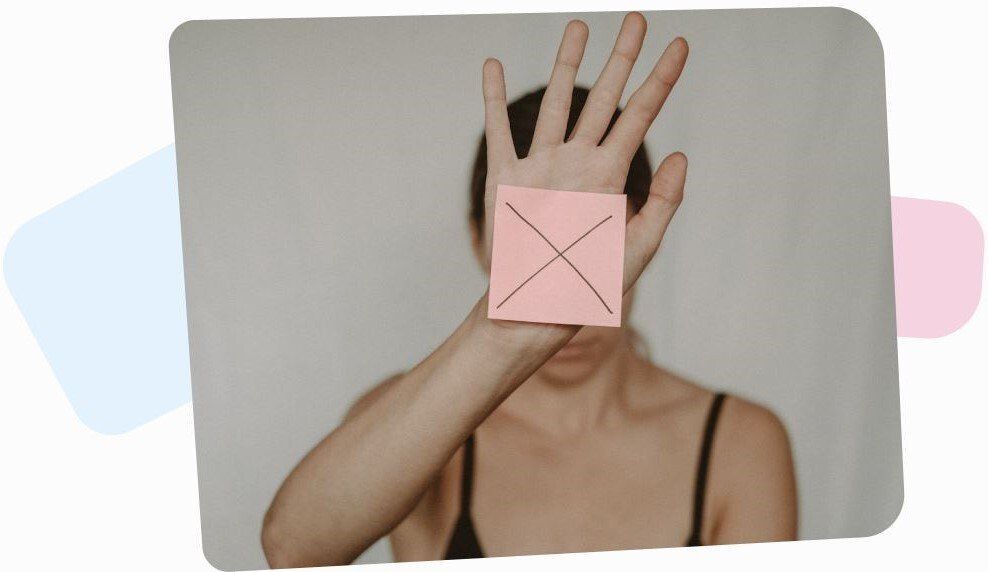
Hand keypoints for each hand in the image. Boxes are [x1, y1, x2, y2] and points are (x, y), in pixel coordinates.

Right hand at [480, 13, 688, 294]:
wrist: (534, 310)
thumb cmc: (587, 287)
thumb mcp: (637, 250)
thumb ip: (663, 204)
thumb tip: (684, 155)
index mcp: (611, 176)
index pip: (642, 115)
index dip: (663, 79)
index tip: (681, 45)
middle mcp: (578, 163)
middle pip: (603, 97)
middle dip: (620, 57)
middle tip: (636, 17)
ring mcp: (541, 167)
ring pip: (555, 102)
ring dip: (565, 64)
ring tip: (578, 26)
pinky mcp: (505, 178)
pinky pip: (499, 130)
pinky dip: (491, 98)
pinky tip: (492, 65)